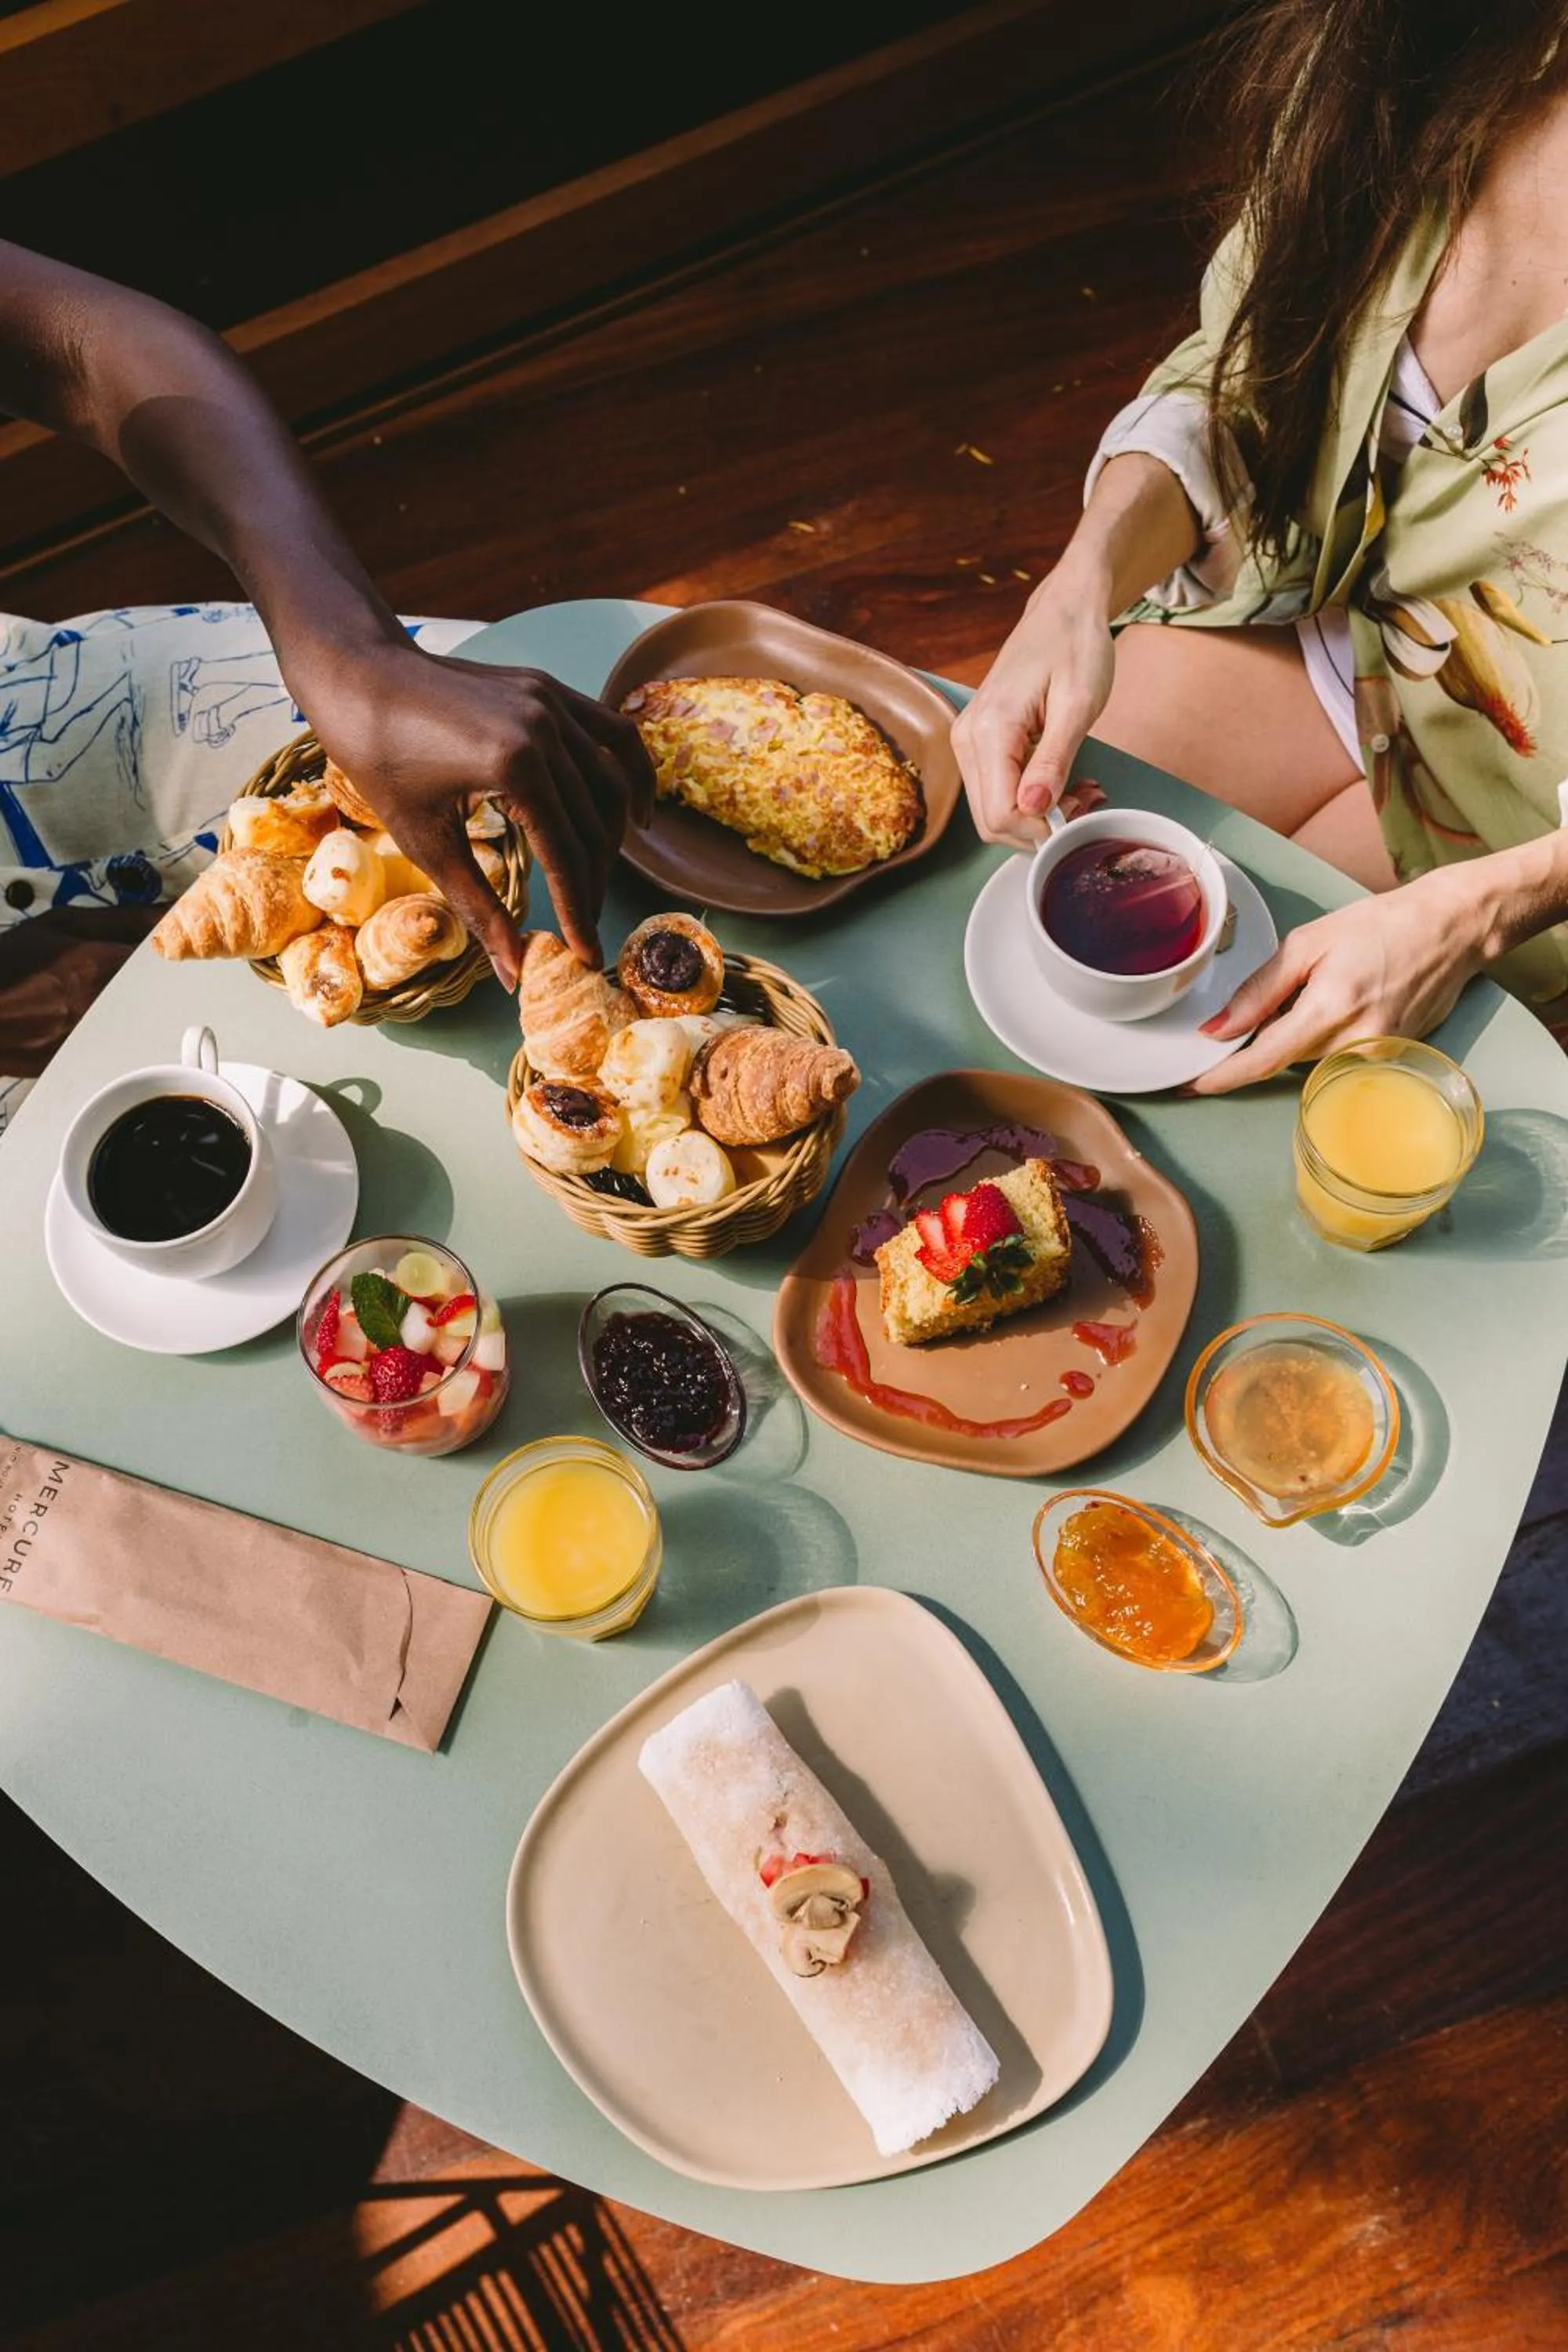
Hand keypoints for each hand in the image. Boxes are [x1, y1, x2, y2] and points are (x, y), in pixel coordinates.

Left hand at [300, 637, 654, 981]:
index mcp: (513, 767)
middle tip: (583, 927)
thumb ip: (480, 909)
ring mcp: (551, 704)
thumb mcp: (427, 844)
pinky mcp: (549, 690)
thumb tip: (514, 973)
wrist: (361, 679)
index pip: (566, 856)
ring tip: (598, 880)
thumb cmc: (381, 762)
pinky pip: (612, 733)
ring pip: (611, 783)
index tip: (585, 955)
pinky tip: (636, 814)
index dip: (578, 912)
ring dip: (612, 839)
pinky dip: (631, 773)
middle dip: (592, 885)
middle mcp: (544, 730)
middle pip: (594, 826)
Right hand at [951, 572, 1115, 845]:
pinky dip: (1031, 798)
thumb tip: (1033, 808)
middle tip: (1085, 804)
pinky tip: (1064, 782)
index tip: (1080, 813)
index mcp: (989, 729)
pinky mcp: (979, 741)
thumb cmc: (1076, 646)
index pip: (1000, 813)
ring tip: (1082, 792)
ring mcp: (969, 740)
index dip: (1040, 829)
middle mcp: (967, 738)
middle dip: (1039, 827)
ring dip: (1037, 815)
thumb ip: (1054, 761)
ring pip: (993, 811)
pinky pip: (998, 789)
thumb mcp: (1078, 705)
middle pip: (990, 821)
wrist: (1064, 609)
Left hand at [1190, 870, 1484, 1094]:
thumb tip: (1219, 1029)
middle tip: (1273, 1001)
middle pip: (1285, 1060)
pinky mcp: (1393, 1059)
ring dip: (1299, 1036)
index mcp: (1330, 1009)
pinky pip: (1339, 1059)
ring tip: (1324, 990)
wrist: (1451, 929)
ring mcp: (1378, 1055)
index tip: (1191, 1085)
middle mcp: (1356, 1042)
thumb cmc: (1383, 926)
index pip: (1263, 1060)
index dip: (1222, 1077)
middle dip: (1264, 1040)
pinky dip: (1326, 1038)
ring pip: (1311, 1062)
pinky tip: (1345, 1003)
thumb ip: (1259, 990)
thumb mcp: (1309, 943)